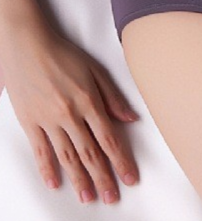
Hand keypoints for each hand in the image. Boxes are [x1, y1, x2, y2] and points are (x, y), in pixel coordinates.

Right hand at [1, 24, 140, 204]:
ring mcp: (48, 120)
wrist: (28, 45)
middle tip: (112, 197)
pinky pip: (40, 151)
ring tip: (89, 197)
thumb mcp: (95, 70)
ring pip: (67, 156)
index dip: (121, 161)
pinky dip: (47, 169)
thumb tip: (132, 118)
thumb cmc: (64, 55)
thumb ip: (113, 97)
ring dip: (80, 179)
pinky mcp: (30, 122)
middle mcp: (70, 115)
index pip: (109, 139)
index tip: (130, 177)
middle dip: (104, 177)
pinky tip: (56, 183)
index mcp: (89, 101)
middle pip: (90, 153)